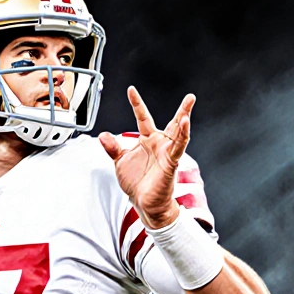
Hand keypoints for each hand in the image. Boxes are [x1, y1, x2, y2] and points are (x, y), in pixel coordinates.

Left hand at [100, 86, 195, 228]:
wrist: (144, 203)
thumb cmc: (136, 183)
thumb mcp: (119, 162)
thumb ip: (112, 147)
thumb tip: (103, 135)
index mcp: (147, 140)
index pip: (143, 117)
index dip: (137, 103)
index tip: (131, 90)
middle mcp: (160, 144)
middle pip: (172, 122)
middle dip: (182, 110)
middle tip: (190, 97)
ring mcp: (167, 152)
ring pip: (178, 132)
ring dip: (184, 119)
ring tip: (188, 105)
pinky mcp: (171, 162)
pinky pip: (178, 147)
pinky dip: (183, 135)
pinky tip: (185, 124)